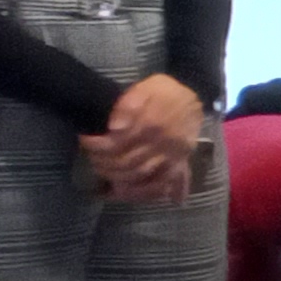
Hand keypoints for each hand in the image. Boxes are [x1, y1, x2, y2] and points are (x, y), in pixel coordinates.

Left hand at [78, 73, 200, 199]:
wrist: (196, 97)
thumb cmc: (167, 92)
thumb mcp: (147, 88)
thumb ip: (130, 104)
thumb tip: (115, 127)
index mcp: (151, 126)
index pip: (115, 144)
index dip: (95, 146)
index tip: (85, 140)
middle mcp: (162, 144)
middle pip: (125, 163)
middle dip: (103, 163)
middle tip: (92, 157)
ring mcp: (172, 156)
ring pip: (140, 175)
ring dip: (116, 177)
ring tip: (103, 171)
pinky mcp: (179, 163)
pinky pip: (163, 183)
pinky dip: (145, 192)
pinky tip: (126, 192)